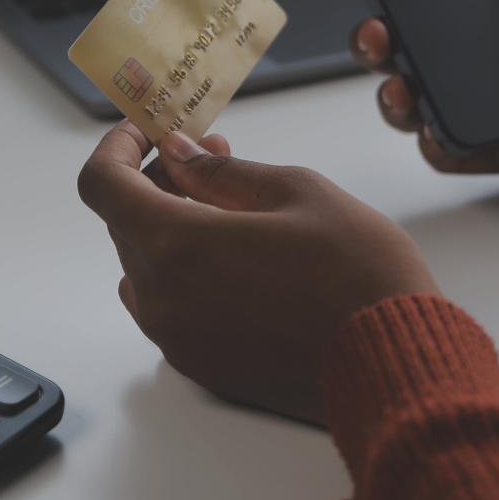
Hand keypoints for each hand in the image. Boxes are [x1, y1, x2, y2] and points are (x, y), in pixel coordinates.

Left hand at [78, 121, 438, 424]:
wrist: (396, 366)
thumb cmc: (360, 277)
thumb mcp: (296, 193)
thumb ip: (220, 172)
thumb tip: (177, 156)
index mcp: (178, 245)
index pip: (102, 184)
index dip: (116, 148)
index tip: (145, 133)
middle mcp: (163, 298)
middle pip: (125, 222)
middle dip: (158, 180)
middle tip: (209, 156)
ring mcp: (177, 338)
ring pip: (145, 264)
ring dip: (170, 226)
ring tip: (230, 209)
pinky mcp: (199, 365)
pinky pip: (167, 304)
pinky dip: (183, 270)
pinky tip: (233, 258)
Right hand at [305, 0, 498, 172]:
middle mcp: (489, 53)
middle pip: (404, 50)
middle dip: (369, 41)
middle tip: (376, 32)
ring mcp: (497, 100)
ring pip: (417, 104)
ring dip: (391, 97)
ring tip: (400, 86)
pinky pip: (455, 153)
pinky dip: (435, 146)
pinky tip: (435, 128)